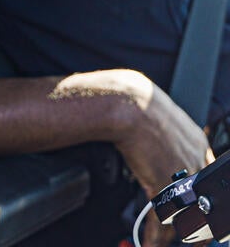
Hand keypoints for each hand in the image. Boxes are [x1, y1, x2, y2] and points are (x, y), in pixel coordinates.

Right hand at [113, 72, 213, 246]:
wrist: (127, 103)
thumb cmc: (136, 102)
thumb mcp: (159, 115)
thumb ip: (164, 132)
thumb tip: (153, 136)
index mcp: (197, 142)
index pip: (208, 179)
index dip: (202, 198)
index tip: (196, 209)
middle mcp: (197, 160)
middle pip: (203, 203)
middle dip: (195, 224)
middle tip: (189, 236)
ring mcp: (184, 175)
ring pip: (185, 216)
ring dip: (173, 235)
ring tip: (164, 242)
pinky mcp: (165, 186)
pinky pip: (163, 220)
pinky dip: (156, 236)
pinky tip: (150, 242)